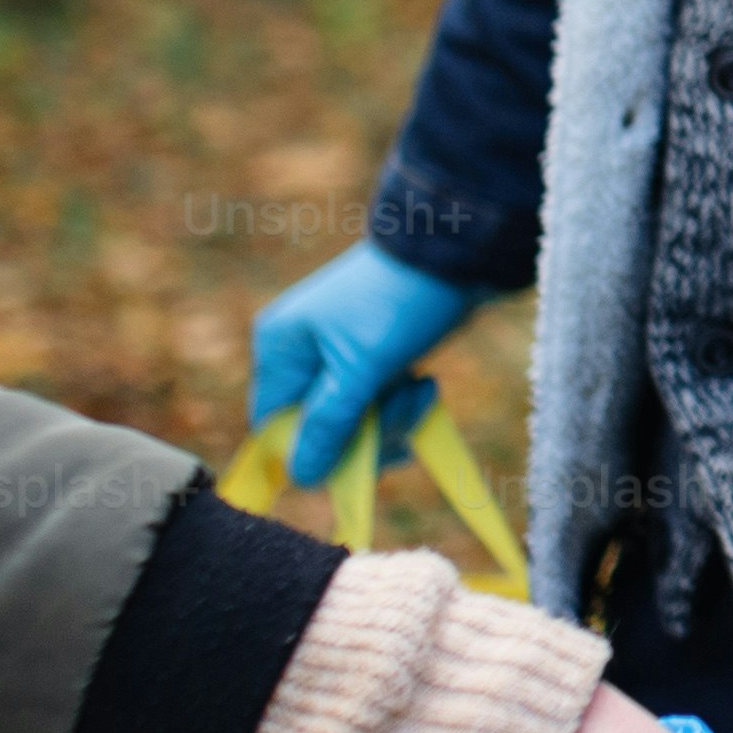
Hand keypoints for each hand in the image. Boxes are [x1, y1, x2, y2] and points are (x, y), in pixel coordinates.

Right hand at [247, 240, 479, 487]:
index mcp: (281, 348)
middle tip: (402, 413)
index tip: (352, 462)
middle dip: (365, 433)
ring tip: (422, 390)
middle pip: (318, 429)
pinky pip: (378, 405)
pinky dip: (402, 404)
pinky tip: (425, 386)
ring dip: (392, 419)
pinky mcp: (372, 357)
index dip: (308, 452)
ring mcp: (337, 354)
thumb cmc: (401, 304)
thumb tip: (301, 477)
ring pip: (355, 422)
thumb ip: (329, 425)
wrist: (458, 254)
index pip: (273, 427)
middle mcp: (301, 352)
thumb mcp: (361, 372)